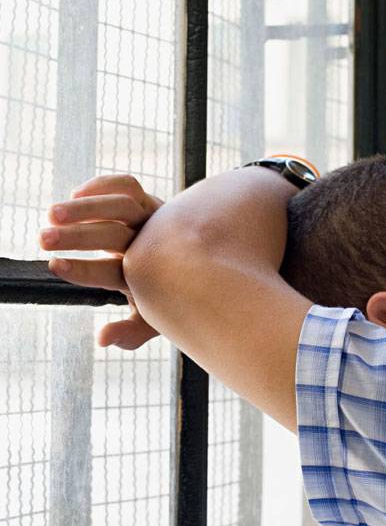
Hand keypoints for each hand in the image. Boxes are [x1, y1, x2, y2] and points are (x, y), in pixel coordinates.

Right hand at [39, 174, 164, 349]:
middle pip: (114, 235)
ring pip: (121, 205)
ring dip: (84, 208)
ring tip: (50, 214)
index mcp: (148, 275)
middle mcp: (152, 244)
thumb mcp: (152, 318)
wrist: (203, 264)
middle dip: (77, 238)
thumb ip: (130, 332)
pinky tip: (75, 194)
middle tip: (43, 239)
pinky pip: (128, 187)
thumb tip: (102, 339)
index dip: (84, 271)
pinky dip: (102, 186)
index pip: (114, 273)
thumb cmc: (166, 294)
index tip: (53, 266)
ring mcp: (152, 220)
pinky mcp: (148, 201)